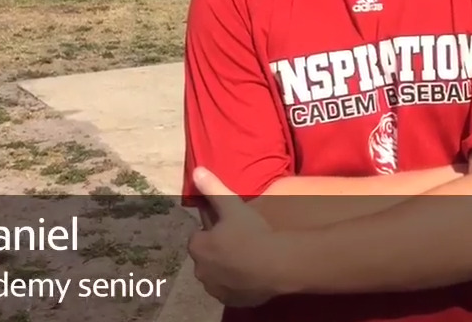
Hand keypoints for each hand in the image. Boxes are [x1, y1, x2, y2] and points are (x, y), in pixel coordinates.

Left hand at [187, 168, 288, 307]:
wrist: (274, 265)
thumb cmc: (251, 232)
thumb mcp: (232, 205)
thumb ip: (213, 189)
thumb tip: (196, 170)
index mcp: (198, 247)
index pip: (198, 238)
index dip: (212, 233)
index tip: (228, 229)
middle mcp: (201, 271)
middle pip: (207, 258)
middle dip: (217, 252)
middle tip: (240, 243)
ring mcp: (215, 289)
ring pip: (217, 276)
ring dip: (226, 269)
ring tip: (247, 259)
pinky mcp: (230, 301)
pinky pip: (229, 291)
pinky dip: (236, 285)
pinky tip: (251, 275)